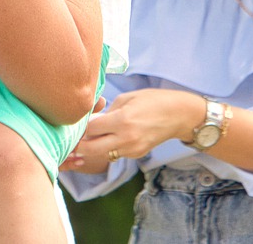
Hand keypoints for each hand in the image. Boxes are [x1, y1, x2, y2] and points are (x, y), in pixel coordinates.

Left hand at [63, 88, 200, 172]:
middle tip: (74, 136)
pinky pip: (115, 153)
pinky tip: (109, 137)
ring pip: (102, 154)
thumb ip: (107, 111)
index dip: (79, 126)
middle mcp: (126, 138)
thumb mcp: (126, 98)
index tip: (74, 122)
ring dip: (93, 147)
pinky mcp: (137, 154)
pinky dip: (108, 147)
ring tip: (91, 135)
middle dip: (79, 144)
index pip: (89, 129)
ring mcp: (132, 149)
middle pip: (90, 149)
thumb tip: (91, 121)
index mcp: (122, 121)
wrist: (179, 115)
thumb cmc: (152, 100)